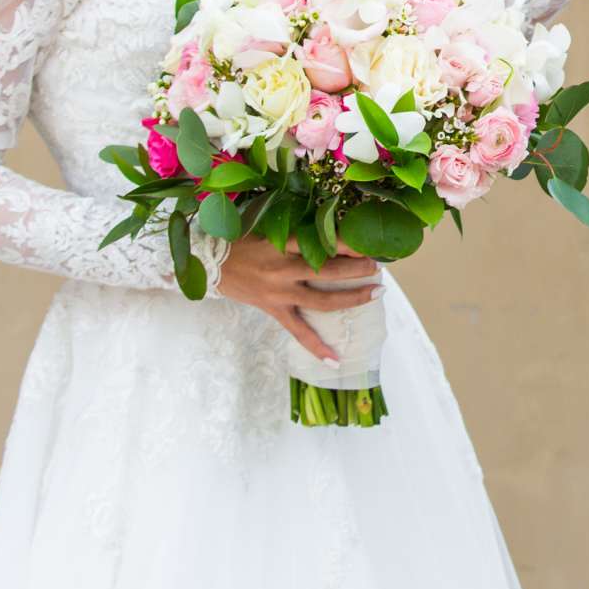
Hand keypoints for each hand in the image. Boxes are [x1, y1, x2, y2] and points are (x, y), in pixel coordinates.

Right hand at [216, 233, 378, 360]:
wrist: (209, 263)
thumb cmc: (240, 242)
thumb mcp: (267, 230)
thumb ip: (295, 234)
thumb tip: (327, 233)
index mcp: (282, 244)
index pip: (321, 242)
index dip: (346, 244)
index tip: (366, 244)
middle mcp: (284, 269)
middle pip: (329, 270)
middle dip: (357, 269)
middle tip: (378, 267)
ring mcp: (280, 293)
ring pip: (322, 300)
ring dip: (351, 298)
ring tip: (374, 293)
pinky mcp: (274, 310)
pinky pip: (299, 331)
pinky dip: (316, 346)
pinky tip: (335, 358)